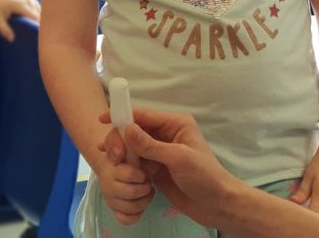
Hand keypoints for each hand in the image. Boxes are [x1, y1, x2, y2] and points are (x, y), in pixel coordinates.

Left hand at [0, 0, 40, 40]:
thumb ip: (3, 29)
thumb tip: (12, 39)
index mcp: (20, 5)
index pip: (35, 16)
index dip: (39, 26)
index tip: (39, 35)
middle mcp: (28, 1)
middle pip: (40, 15)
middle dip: (40, 25)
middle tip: (38, 36)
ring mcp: (31, 0)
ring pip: (41, 13)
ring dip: (40, 21)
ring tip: (38, 32)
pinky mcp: (33, 0)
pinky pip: (39, 10)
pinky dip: (39, 17)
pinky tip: (35, 24)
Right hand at [109, 108, 239, 227]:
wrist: (216, 204)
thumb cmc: (204, 177)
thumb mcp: (178, 158)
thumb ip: (151, 145)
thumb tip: (126, 129)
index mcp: (175, 124)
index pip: (143, 115)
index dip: (122, 115)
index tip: (102, 120)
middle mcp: (166, 133)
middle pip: (134, 129)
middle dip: (120, 139)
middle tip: (113, 155)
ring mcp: (159, 151)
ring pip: (132, 146)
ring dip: (122, 153)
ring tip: (116, 164)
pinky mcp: (155, 167)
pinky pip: (135, 161)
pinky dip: (127, 165)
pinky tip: (121, 171)